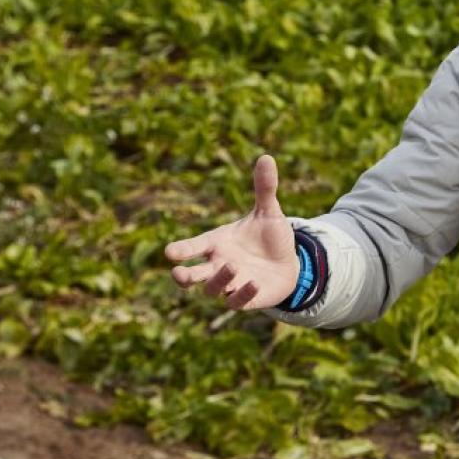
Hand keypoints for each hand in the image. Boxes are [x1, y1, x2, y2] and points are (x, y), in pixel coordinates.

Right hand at [164, 154, 300, 311]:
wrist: (288, 262)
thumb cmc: (270, 237)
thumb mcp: (268, 211)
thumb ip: (264, 188)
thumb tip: (267, 157)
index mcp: (217, 243)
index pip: (193, 246)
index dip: (181, 249)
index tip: (170, 251)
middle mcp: (218, 265)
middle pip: (191, 276)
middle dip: (182, 275)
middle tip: (177, 273)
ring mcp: (231, 284)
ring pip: (212, 289)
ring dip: (219, 280)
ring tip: (231, 265)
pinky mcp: (246, 298)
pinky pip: (237, 301)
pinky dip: (242, 294)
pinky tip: (254, 283)